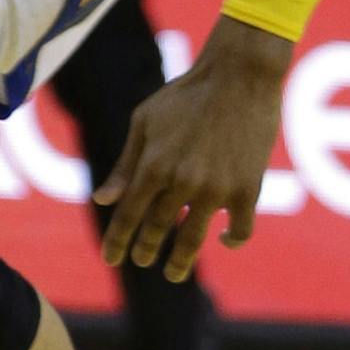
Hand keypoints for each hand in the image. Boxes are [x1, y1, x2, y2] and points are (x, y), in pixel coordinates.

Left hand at [95, 13, 291, 279]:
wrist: (238, 75)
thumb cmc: (185, 94)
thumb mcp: (146, 121)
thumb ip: (126, 164)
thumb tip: (102, 199)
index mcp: (153, 163)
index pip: (128, 214)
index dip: (117, 240)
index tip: (110, 259)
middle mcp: (182, 182)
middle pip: (158, 229)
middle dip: (146, 249)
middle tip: (141, 261)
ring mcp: (216, 189)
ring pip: (195, 239)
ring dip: (181, 261)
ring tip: (173, 274)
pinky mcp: (247, 190)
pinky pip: (239, 231)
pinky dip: (231, 241)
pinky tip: (223, 240)